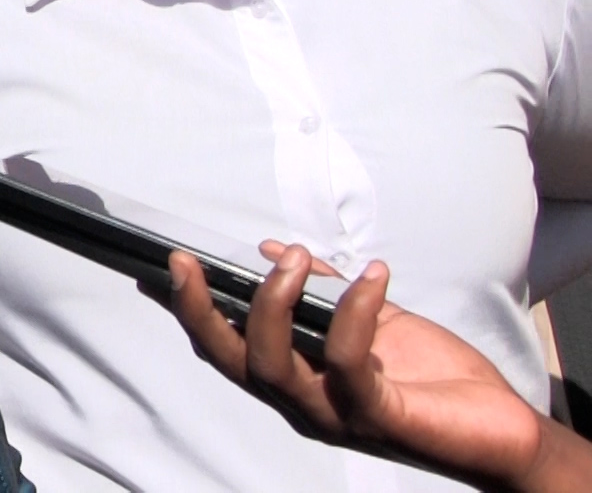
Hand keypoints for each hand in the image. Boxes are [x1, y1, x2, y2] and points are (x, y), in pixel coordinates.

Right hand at [167, 241, 591, 490]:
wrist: (503, 429)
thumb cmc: (435, 377)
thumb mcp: (375, 317)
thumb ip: (327, 291)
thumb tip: (274, 249)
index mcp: (297, 377)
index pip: (228, 345)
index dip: (193, 309)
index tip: (174, 262)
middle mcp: (303, 401)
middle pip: (231, 360)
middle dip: (203, 311)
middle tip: (193, 262)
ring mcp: (334, 413)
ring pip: (273, 364)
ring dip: (276, 303)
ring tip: (297, 257)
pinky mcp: (375, 417)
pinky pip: (348, 363)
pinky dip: (354, 313)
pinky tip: (373, 275)